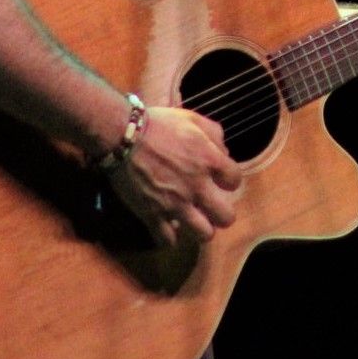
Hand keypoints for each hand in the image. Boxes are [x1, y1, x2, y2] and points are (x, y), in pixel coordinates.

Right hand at [107, 106, 243, 245]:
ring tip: (194, 220)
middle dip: (222, 214)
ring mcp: (175, 204)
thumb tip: (224, 153)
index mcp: (209, 161)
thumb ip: (214, 134)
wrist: (122, 136)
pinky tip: (169, 227)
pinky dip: (170, 236)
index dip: (229, 181)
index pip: (235, 181)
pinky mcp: (152, 215)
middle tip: (212, 207)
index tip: (219, 179)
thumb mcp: (192, 119)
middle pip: (226, 217)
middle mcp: (197, 187)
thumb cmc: (158, 124)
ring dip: (201, 228)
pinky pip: (168, 240)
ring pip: (204, 234)